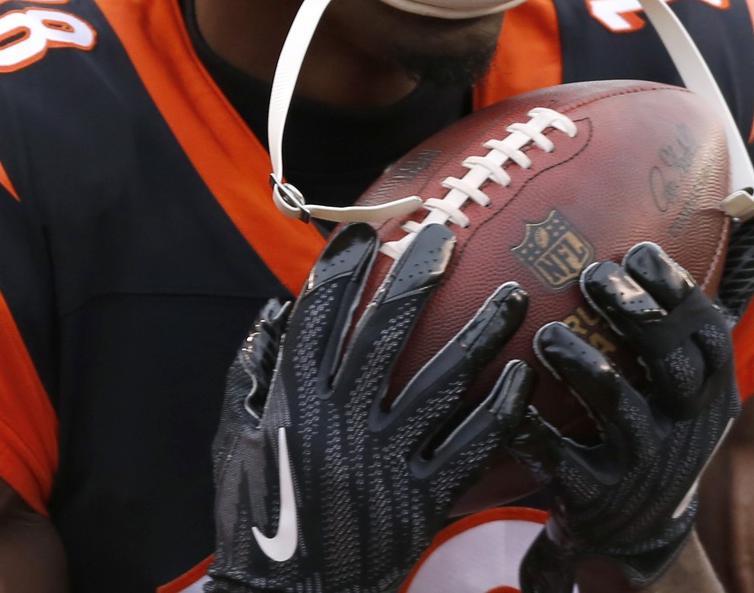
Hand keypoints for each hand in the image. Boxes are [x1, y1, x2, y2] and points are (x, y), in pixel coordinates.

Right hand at [207, 222, 534, 592]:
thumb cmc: (255, 520)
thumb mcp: (231, 441)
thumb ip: (250, 372)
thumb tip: (273, 311)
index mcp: (292, 401)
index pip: (319, 316)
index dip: (343, 269)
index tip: (367, 232)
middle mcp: (340, 421)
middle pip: (385, 333)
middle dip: (418, 277)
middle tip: (447, 235)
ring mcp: (382, 460)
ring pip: (439, 383)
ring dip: (479, 335)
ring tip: (513, 298)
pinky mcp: (418, 500)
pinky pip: (467, 449)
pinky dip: (497, 414)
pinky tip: (522, 380)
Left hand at [511, 213, 753, 591]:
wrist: (638, 531)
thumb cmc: (656, 423)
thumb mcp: (692, 379)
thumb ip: (696, 310)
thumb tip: (750, 216)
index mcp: (710, 392)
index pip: (710, 336)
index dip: (678, 291)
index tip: (640, 250)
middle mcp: (685, 428)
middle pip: (674, 366)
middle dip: (636, 315)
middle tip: (589, 275)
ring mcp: (641, 465)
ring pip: (619, 406)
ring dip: (583, 364)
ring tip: (547, 334)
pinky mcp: (594, 497)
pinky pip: (560, 458)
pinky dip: (534, 426)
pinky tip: (510, 392)